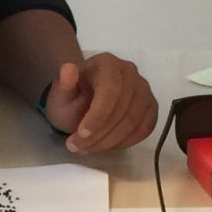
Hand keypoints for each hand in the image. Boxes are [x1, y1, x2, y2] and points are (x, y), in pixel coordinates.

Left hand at [40, 53, 157, 153]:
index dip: (98, 115)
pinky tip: (108, 145)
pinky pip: (145, 128)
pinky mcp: (151, 107)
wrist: (82, 104)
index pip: (110, 89)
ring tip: (88, 148)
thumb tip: (68, 68)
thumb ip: (63, 84)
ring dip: (110, 141)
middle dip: (100, 133)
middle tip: (78, 147)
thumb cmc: (72, 98)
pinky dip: (126, 142)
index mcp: (107, 63)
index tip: (81, 134)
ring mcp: (144, 90)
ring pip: (134, 121)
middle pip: (123, 109)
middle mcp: (130, 72)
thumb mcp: (60, 94)